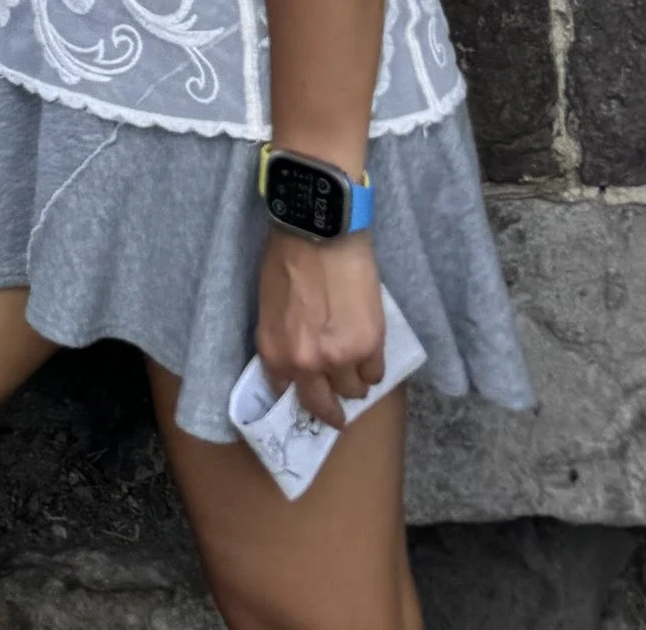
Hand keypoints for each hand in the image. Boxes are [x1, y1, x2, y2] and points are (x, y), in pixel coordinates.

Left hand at [256, 226, 386, 428]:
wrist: (320, 232)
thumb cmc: (288, 257)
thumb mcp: (270, 305)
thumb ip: (282, 337)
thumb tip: (295, 358)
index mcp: (274, 352)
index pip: (285, 390)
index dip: (298, 390)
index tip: (307, 392)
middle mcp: (305, 364)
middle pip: (322, 405)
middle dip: (330, 411)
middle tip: (338, 414)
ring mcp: (339, 359)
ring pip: (353, 391)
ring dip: (354, 381)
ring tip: (356, 365)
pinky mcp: (369, 347)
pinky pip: (376, 374)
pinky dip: (373, 366)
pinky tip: (370, 351)